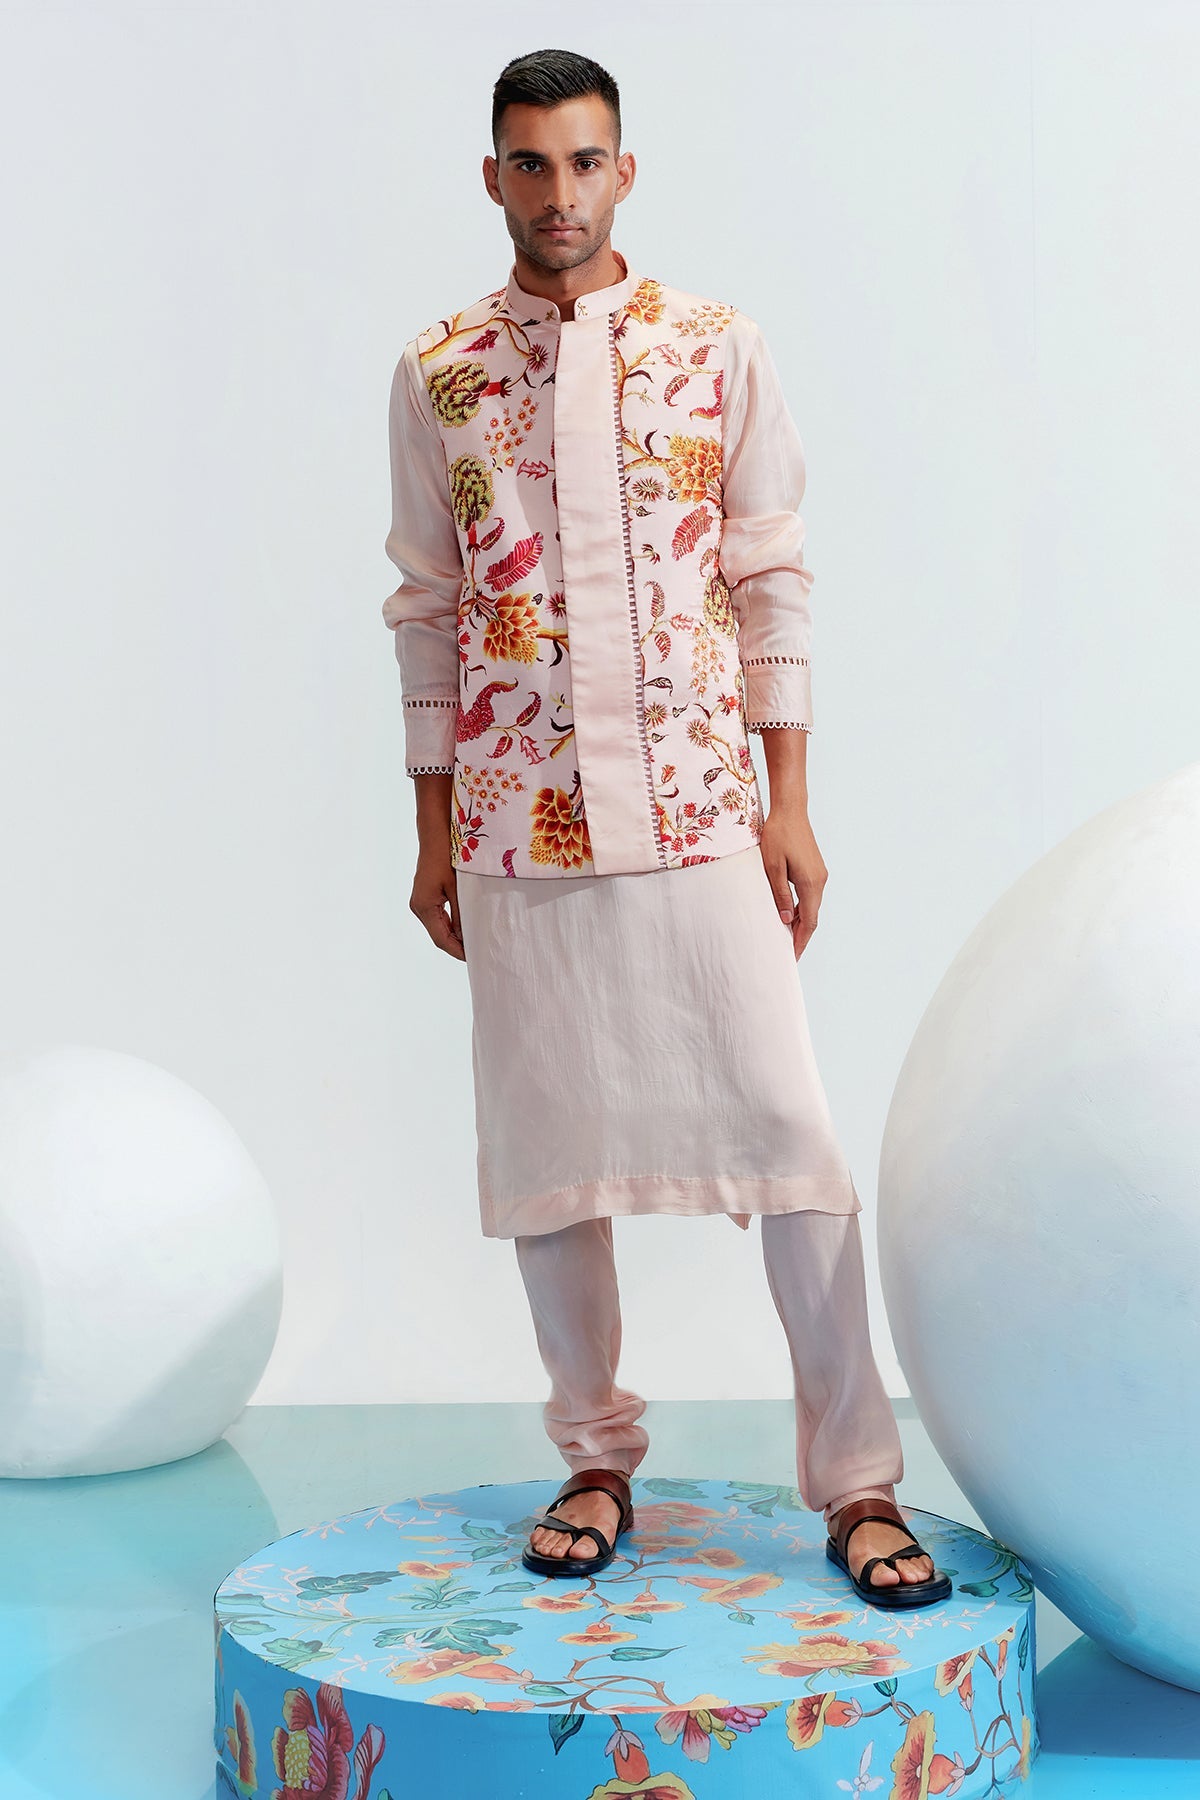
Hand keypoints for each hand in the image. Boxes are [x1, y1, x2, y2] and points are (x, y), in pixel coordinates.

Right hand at [409, 841, 464, 959]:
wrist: (435, 836)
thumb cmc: (446, 857)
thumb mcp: (457, 888)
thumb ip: (461, 914)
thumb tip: (467, 937)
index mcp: (424, 906)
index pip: (441, 939)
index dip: (457, 951)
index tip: (472, 958)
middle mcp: (419, 907)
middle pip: (439, 935)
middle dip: (457, 946)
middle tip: (477, 953)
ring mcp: (420, 902)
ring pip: (438, 927)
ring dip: (454, 936)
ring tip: (473, 943)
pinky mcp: (424, 897)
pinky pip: (438, 917)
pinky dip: (450, 925)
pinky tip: (464, 927)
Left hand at [759, 806, 827, 959]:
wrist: (790, 809)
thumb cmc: (777, 835)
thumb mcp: (772, 867)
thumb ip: (780, 895)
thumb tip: (786, 920)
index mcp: (811, 884)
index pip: (809, 922)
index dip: (800, 941)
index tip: (792, 957)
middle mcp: (820, 881)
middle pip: (813, 917)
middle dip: (801, 936)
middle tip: (787, 953)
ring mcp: (820, 874)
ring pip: (812, 906)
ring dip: (801, 922)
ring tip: (785, 937)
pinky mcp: (815, 868)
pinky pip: (810, 895)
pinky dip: (802, 909)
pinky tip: (790, 914)